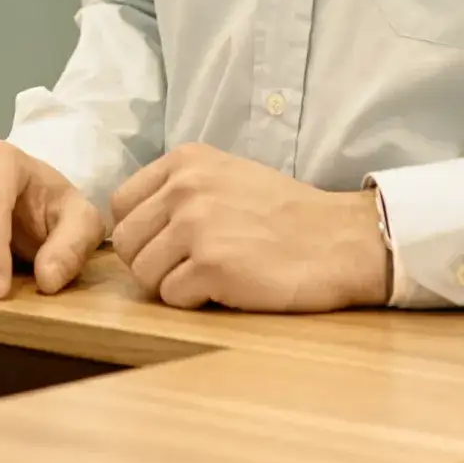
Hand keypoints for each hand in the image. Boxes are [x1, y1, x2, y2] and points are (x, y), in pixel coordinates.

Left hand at [106, 144, 390, 311]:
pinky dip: (194, 301)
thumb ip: (178, 189)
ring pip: (143, 273)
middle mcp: (185, 187)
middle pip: (126, 242)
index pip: (121, 205)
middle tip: (190, 269)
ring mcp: (196, 226)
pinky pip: (171, 296)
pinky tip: (227, 289)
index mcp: (185, 161)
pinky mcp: (211, 266)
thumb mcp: (228, 176)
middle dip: (152, 263)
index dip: (140, 233)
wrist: (342, 241)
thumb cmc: (287, 216)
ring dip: (172, 285)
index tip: (168, 245)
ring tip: (211, 278)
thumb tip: (132, 221)